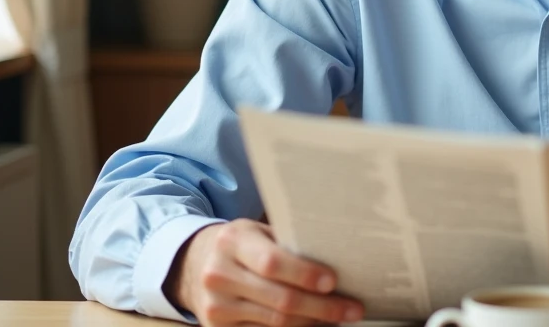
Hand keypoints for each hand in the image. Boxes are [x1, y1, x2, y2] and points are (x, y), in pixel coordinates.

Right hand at [166, 218, 364, 325]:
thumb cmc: (241, 244)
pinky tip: (315, 325)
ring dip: (313, 322)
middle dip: (322, 307)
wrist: (195, 264)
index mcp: (232, 242)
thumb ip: (286, 243)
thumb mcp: (256, 232)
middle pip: (279, 300)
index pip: (271, 263)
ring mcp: (216, 307)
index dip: (305, 274)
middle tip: (353, 308)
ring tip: (341, 317)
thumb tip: (337, 255)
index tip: (334, 281)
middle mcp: (219, 275)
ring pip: (276, 323)